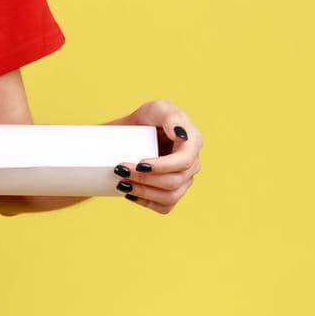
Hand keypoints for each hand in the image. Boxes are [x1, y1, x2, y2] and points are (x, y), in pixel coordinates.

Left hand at [110, 99, 202, 214]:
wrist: (134, 133)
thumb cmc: (149, 117)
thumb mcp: (158, 108)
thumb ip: (170, 115)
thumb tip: (180, 135)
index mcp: (193, 143)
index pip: (184, 162)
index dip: (163, 166)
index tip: (139, 163)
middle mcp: (192, 164)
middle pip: (174, 182)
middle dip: (146, 179)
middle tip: (121, 170)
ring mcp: (184, 180)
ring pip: (170, 197)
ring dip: (143, 193)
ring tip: (122, 183)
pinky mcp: (172, 192)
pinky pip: (165, 207)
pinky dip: (146, 203)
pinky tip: (130, 194)